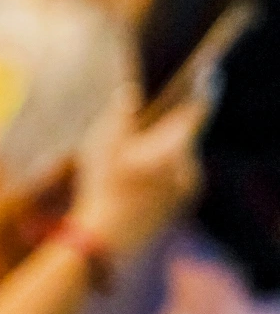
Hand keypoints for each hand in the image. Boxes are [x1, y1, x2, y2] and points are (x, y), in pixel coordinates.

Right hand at [67, 85, 211, 263]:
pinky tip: (134, 172)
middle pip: (185, 135)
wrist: (108, 241)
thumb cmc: (104, 188)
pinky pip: (173, 178)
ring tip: (136, 145)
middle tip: (153, 110)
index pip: (199, 111)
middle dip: (172, 121)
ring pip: (178, 158)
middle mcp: (190, 169)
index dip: (203, 89)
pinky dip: (159, 168)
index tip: (209, 71)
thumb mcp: (103, 144)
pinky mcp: (176, 208)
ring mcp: (185, 191)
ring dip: (163, 147)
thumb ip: (120, 114)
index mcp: (177, 149)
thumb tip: (130, 92)